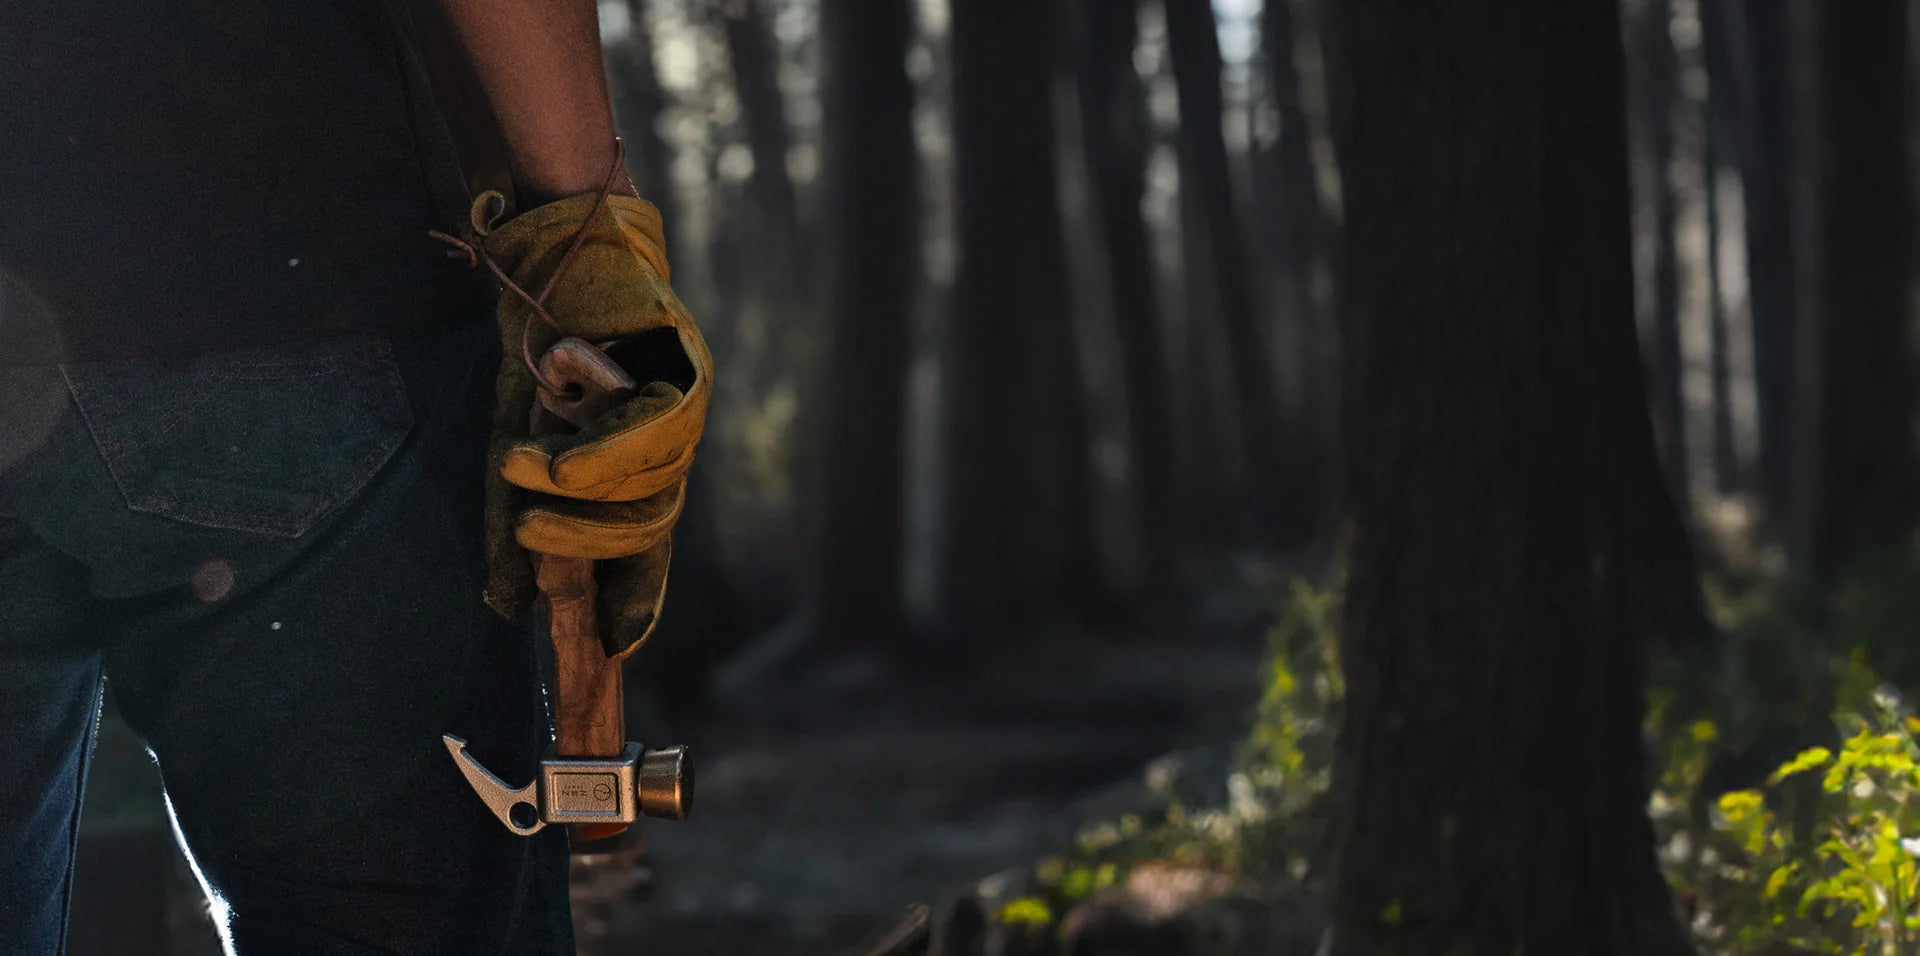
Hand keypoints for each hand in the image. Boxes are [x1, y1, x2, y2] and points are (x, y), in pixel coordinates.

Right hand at [442, 163, 711, 659]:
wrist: (554, 254)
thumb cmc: (538, 348)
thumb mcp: (516, 440)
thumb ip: (515, 520)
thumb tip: (504, 609)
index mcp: (639, 467)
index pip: (648, 546)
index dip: (636, 596)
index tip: (614, 645)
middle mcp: (671, 445)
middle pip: (651, 523)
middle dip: (590, 547)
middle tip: (531, 543)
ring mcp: (684, 408)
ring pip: (651, 480)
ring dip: (583, 490)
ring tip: (521, 474)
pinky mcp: (683, 367)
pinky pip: (653, 429)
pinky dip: (601, 450)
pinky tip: (556, 456)